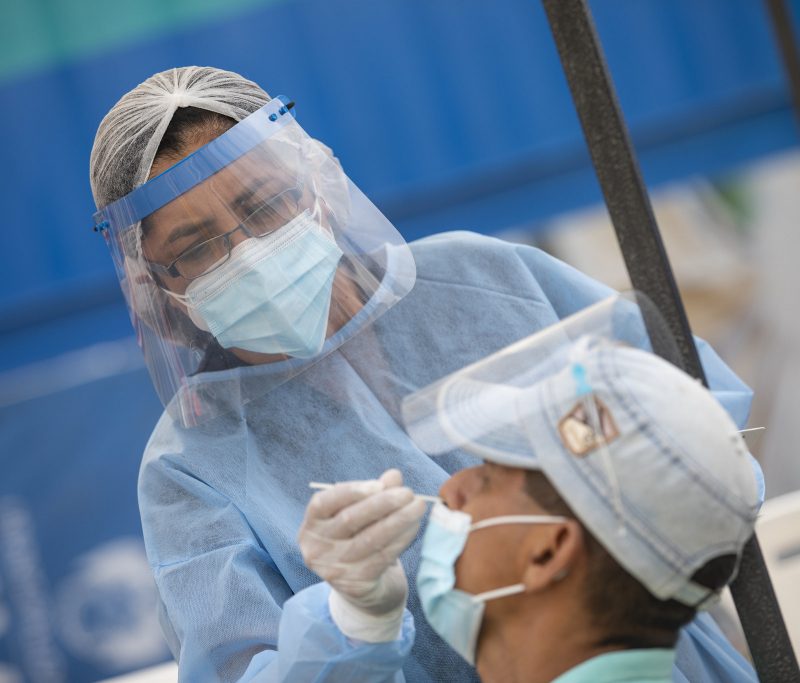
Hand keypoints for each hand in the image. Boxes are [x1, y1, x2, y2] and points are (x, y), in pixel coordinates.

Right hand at [298, 469, 424, 638]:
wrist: (361, 588)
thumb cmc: (358, 539)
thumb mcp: (360, 515)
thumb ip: (374, 493)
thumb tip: (394, 476)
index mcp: (311, 525)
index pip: (323, 503)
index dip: (351, 491)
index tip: (379, 484)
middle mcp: (316, 548)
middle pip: (349, 519)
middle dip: (382, 503)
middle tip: (408, 493)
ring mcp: (334, 569)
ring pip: (371, 538)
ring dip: (399, 520)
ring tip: (418, 506)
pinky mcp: (356, 584)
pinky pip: (383, 556)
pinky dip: (402, 538)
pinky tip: (414, 526)